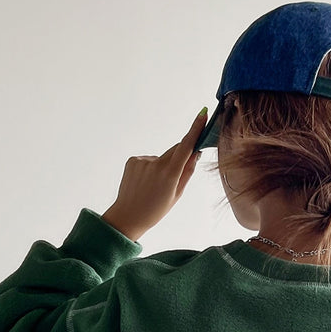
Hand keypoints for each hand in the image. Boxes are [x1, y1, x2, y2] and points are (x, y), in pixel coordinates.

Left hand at [101, 109, 207, 240]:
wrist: (128, 216)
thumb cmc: (155, 210)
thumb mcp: (176, 194)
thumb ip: (187, 172)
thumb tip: (195, 154)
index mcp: (170, 174)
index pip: (186, 146)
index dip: (195, 129)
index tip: (202, 114)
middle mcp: (156, 164)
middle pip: (175, 152)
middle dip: (179, 159)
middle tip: (173, 177)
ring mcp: (143, 161)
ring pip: (161, 158)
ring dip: (162, 168)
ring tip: (153, 187)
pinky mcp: (133, 160)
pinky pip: (148, 161)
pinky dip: (149, 169)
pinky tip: (144, 183)